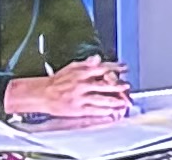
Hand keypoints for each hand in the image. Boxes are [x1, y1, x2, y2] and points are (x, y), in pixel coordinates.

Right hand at [8, 60, 132, 124]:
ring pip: (101, 99)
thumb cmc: (58, 80)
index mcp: (81, 72)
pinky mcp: (78, 109)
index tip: (124, 67)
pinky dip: (103, 111)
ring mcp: (81, 97)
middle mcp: (83, 84)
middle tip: (127, 86)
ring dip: (113, 100)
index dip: (114, 67)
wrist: (44, 94)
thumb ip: (86, 63)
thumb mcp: (72, 67)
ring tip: (123, 102)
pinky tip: (111, 112)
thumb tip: (97, 58)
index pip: (102, 68)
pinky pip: (93, 110)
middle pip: (104, 84)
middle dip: (117, 86)